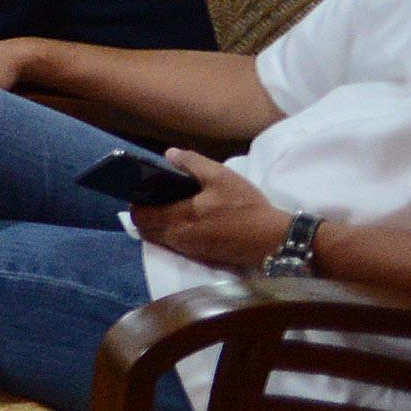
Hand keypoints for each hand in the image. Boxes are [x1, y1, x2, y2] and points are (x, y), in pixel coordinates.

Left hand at [130, 150, 291, 272]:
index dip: (138, 203)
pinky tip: (185, 219)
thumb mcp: (221, 177)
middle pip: (146, 229)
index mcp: (179, 219)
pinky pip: (174, 245)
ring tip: (170, 206)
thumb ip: (192, 163)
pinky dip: (171, 232)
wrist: (272, 240)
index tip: (143, 190)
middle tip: (156, 197)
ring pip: (159, 238)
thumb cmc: (246, 207)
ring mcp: (188, 250)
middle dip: (145, 214)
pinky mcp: (199, 256)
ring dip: (157, 224)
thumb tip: (169, 154)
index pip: (141, 216)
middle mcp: (177, 238)